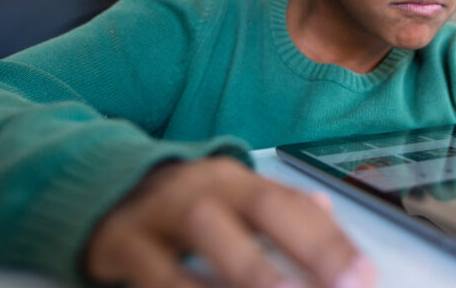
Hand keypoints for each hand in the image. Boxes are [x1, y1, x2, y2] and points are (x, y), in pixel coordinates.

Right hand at [84, 157, 376, 287]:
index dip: (334, 240)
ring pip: (213, 237)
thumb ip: (276, 206)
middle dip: (309, 249)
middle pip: (265, 209)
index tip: (364, 276)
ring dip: (253, 274)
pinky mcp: (122, 243)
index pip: (296, 204)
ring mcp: (162, 212)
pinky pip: (159, 274)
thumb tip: (326, 210)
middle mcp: (205, 188)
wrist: (90, 186)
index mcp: (237, 178)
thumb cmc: (176, 204)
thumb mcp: (227, 197)